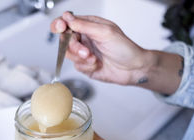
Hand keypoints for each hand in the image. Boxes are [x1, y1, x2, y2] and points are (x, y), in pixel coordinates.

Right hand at [51, 12, 182, 94]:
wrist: (133, 69)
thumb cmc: (125, 49)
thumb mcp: (105, 32)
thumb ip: (84, 25)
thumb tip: (68, 18)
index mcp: (89, 25)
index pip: (67, 22)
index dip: (60, 24)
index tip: (60, 28)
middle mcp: (85, 38)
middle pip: (65, 40)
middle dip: (75, 47)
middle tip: (85, 51)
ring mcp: (84, 52)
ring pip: (69, 54)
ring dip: (82, 58)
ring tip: (94, 59)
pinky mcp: (85, 65)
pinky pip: (77, 66)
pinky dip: (86, 67)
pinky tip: (97, 65)